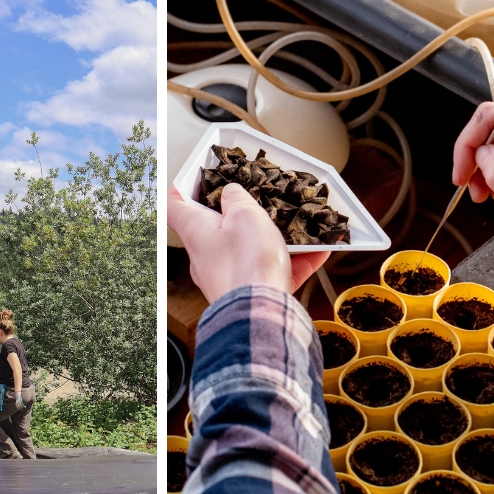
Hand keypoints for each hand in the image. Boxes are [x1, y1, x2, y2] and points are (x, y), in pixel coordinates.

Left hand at [168, 184, 329, 302]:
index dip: (181, 189)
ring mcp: (228, 277)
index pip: (175, 206)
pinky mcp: (251, 294)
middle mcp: (206, 256)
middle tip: (258, 201)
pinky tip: (318, 251)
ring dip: (273, 238)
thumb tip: (231, 193)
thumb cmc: (245, 263)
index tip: (191, 179)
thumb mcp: (244, 214)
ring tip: (298, 227)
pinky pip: (273, 272)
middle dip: (237, 215)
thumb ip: (238, 199)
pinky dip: (295, 261)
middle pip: (216, 229)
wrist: (261, 314)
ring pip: (250, 251)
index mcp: (196, 231)